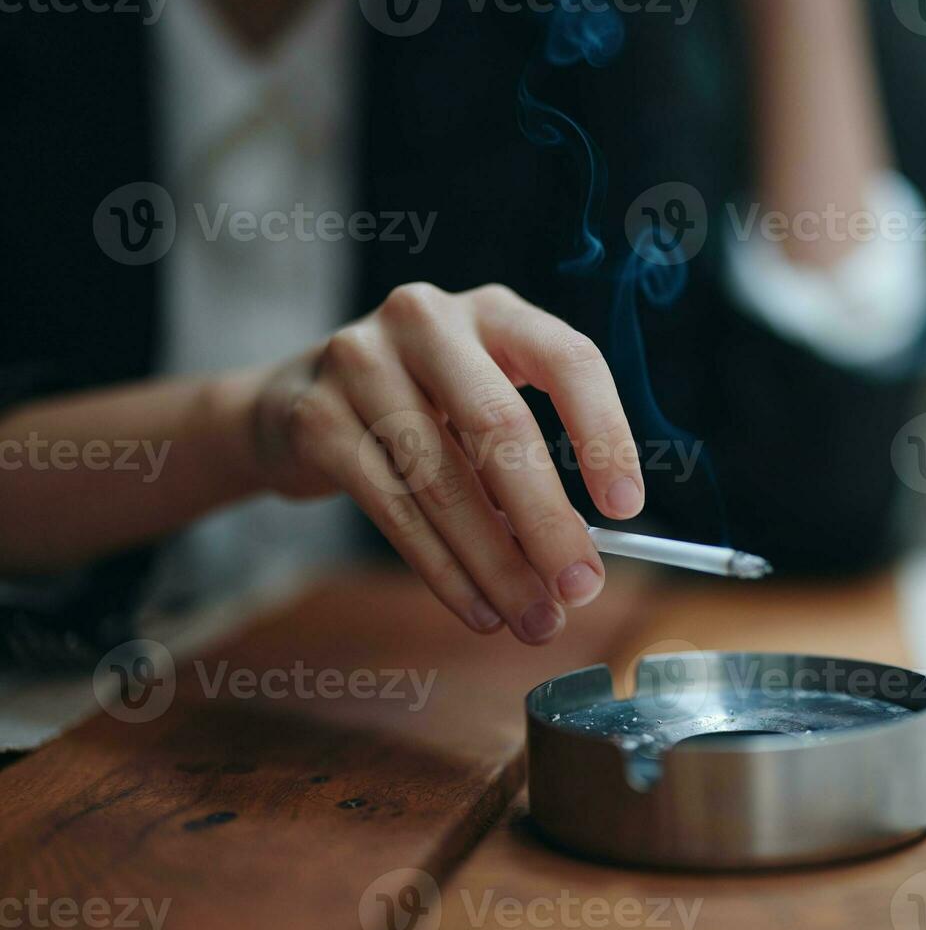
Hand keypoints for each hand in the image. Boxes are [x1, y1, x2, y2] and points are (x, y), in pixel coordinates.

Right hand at [245, 282, 644, 644]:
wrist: (295, 402)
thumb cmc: (421, 408)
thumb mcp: (480, 402)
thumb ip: (530, 460)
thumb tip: (581, 554)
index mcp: (494, 311)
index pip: (569, 359)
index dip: (604, 434)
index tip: (626, 507)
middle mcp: (427, 321)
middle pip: (502, 426)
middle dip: (548, 521)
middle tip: (581, 589)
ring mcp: (362, 362)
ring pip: (443, 479)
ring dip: (497, 564)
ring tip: (534, 619)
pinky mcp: (317, 418)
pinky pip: (393, 509)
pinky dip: (444, 571)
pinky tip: (479, 608)